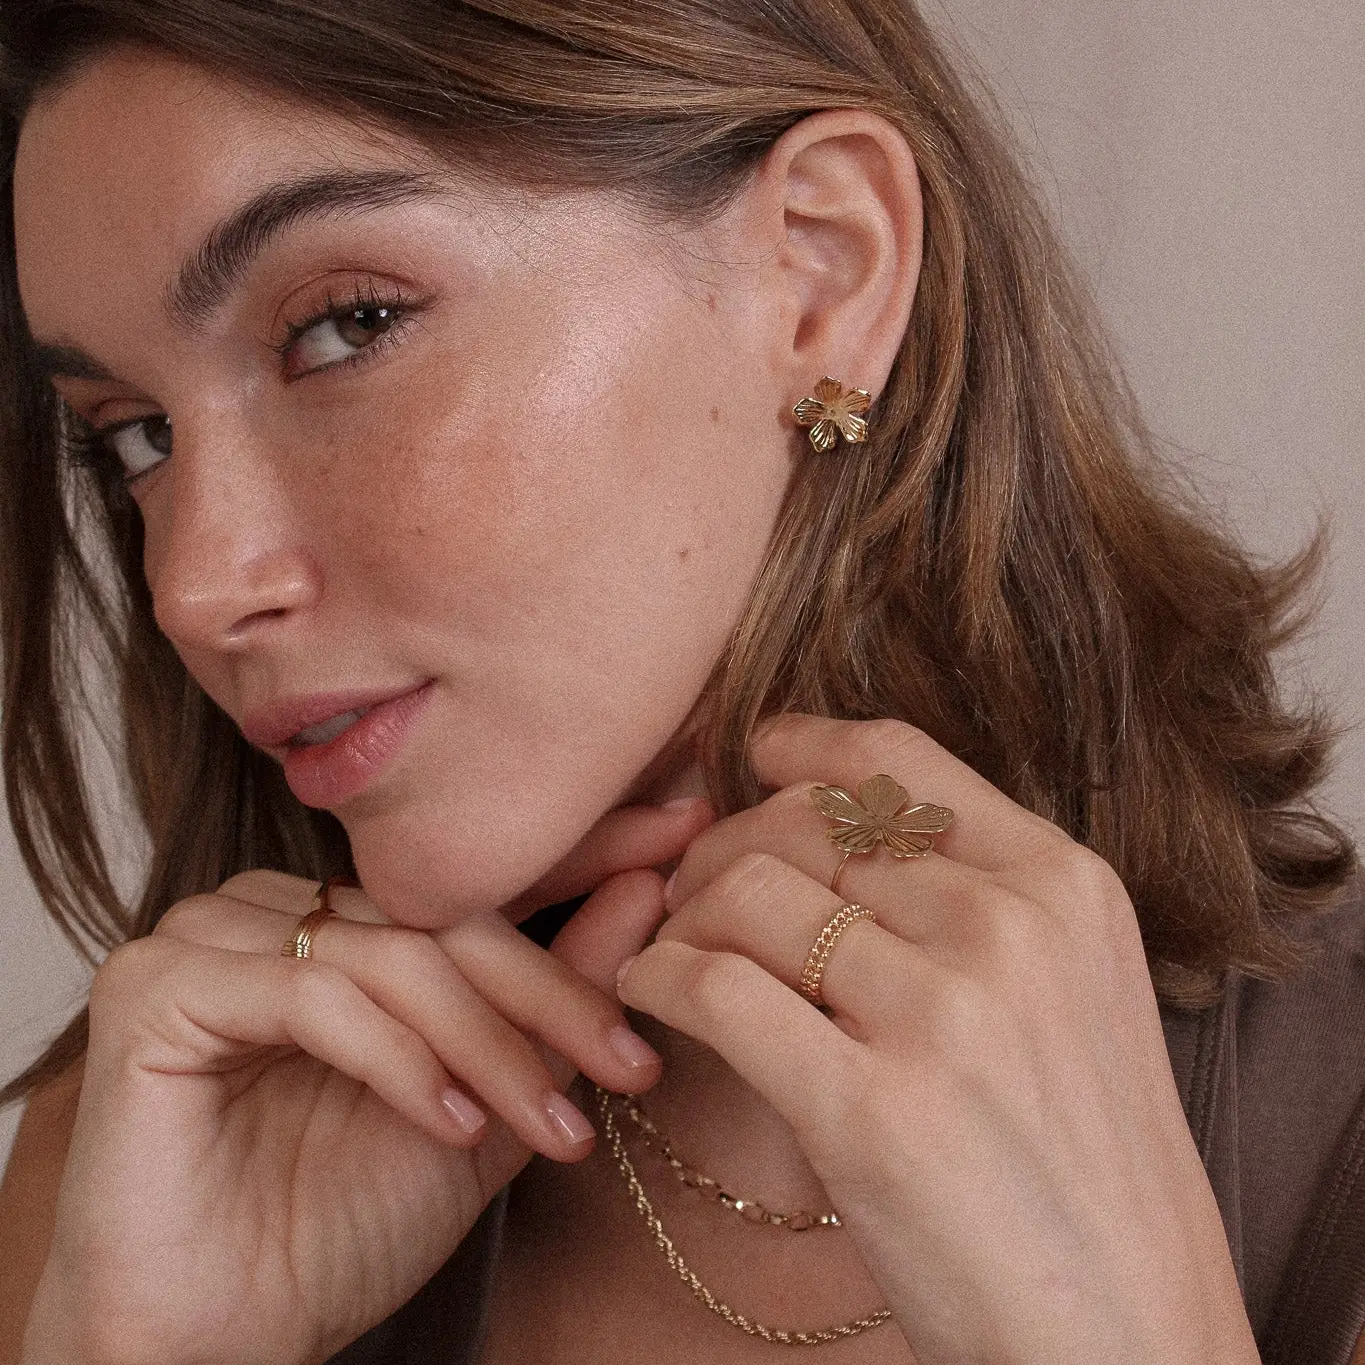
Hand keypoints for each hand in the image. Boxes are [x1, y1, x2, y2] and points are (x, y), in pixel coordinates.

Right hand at [22, 797, 711, 1364]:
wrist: (221, 1341)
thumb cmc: (345, 1224)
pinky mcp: (156, 984)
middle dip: (549, 995)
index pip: (472, 877)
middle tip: (630, 1062)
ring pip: (389, 954)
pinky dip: (397, 1060)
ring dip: (486, 1044)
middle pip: (441, 918)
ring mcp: (207, 934)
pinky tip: (451, 1126)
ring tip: (550, 1128)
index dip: (585, 856)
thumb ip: (556, 992)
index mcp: (342, 919)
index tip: (685, 841)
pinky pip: (312, 994)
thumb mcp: (489, 1098)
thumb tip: (648, 887)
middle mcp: (272, 905)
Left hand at [618, 716, 1258, 1364]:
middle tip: (690, 883)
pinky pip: (717, 986)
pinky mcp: (869, 1109)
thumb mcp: (1074, 992)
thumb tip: (832, 826)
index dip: (802, 745)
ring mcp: (944, 1014)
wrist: (1122, 1327)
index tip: (752, 759)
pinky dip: (659, 975)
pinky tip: (651, 992)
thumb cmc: (1079, 1162)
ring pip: (749, 891)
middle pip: (806, 822)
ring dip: (683, 910)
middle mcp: (1009, 928)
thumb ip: (977, 899)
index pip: (895, 759)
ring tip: (674, 946)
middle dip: (724, 841)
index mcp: (1064, 885)